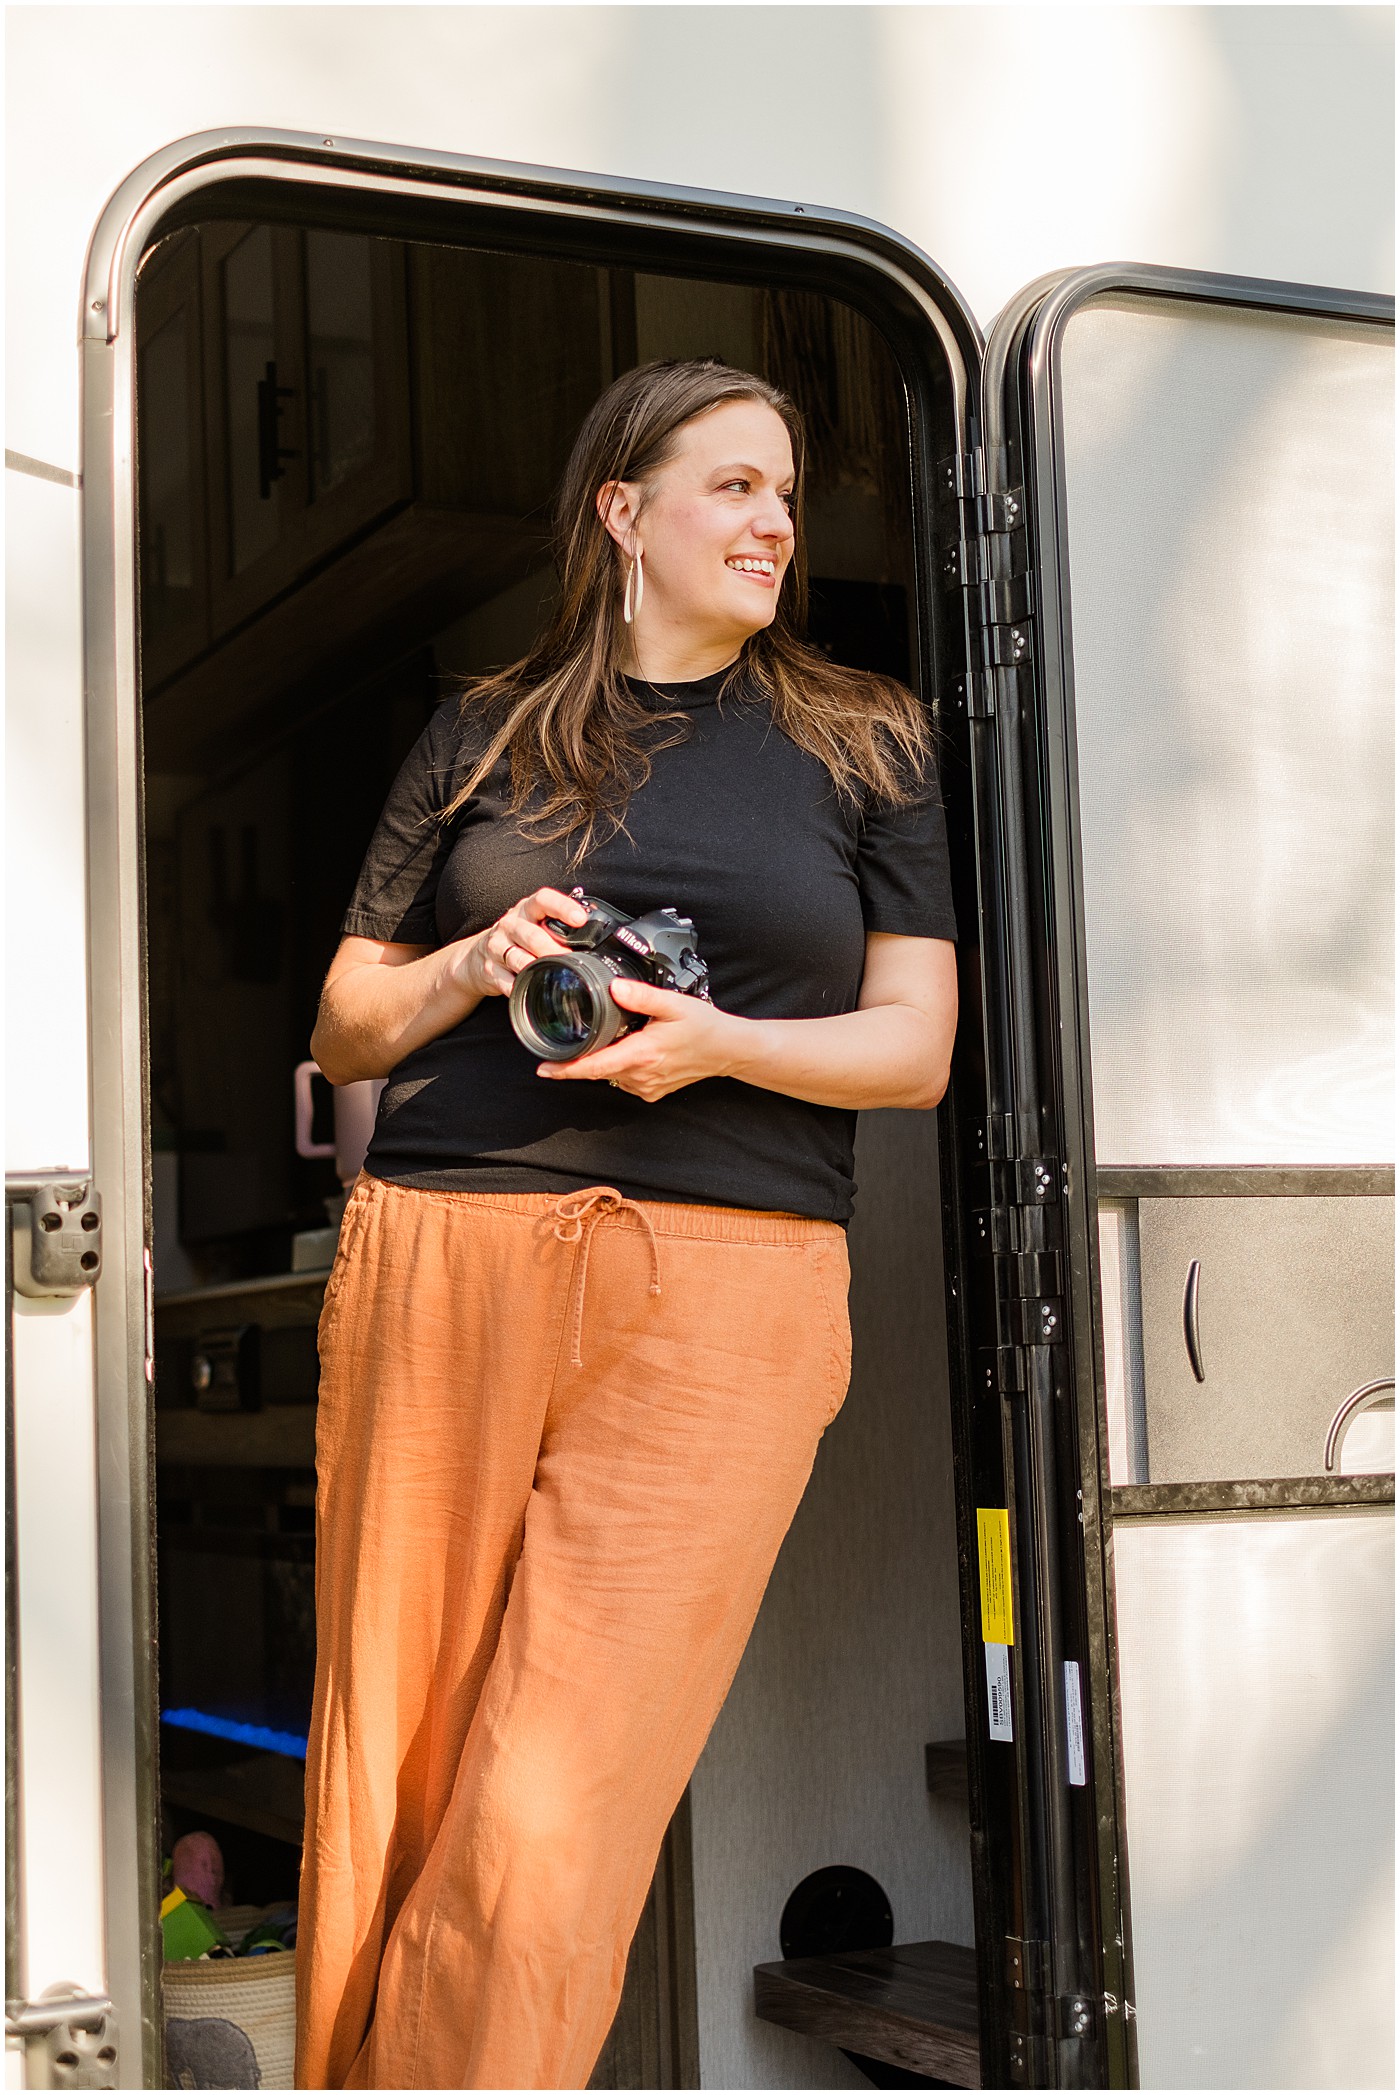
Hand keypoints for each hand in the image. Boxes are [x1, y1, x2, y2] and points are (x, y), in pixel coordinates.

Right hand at [455, 887, 590, 1000]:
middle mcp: (510, 925)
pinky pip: (506, 981)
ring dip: (537, 968)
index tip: (580, 918)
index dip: (562, 907)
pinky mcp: (489, 969)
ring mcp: (497, 947)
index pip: (543, 900)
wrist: (477, 956)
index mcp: (526, 910)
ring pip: (518, 958)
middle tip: (570, 959)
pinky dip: (519, 987)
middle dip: (553, 949)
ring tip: (553, 974)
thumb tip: (591, 942)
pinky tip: (530, 990)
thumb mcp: (532, 924)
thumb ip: (556, 928)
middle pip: (532, 935)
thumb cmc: (516, 938)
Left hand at [535, 978, 745, 1100]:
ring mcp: (646, 1087)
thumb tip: (614, 988)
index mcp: (641, 1055)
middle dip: (582, 1058)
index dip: (565, 1070)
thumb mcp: (674, 1004)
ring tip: (616, 1039)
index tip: (543, 1069)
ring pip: (611, 1075)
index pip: (593, 1067)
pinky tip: (633, 1050)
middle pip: (597, 1070)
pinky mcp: (652, 1092)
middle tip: (572, 1040)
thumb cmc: (704, 1027)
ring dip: (605, 1060)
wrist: (728, 1051)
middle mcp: (641, 1076)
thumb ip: (642, 996)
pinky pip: (625, 1080)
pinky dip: (621, 1066)